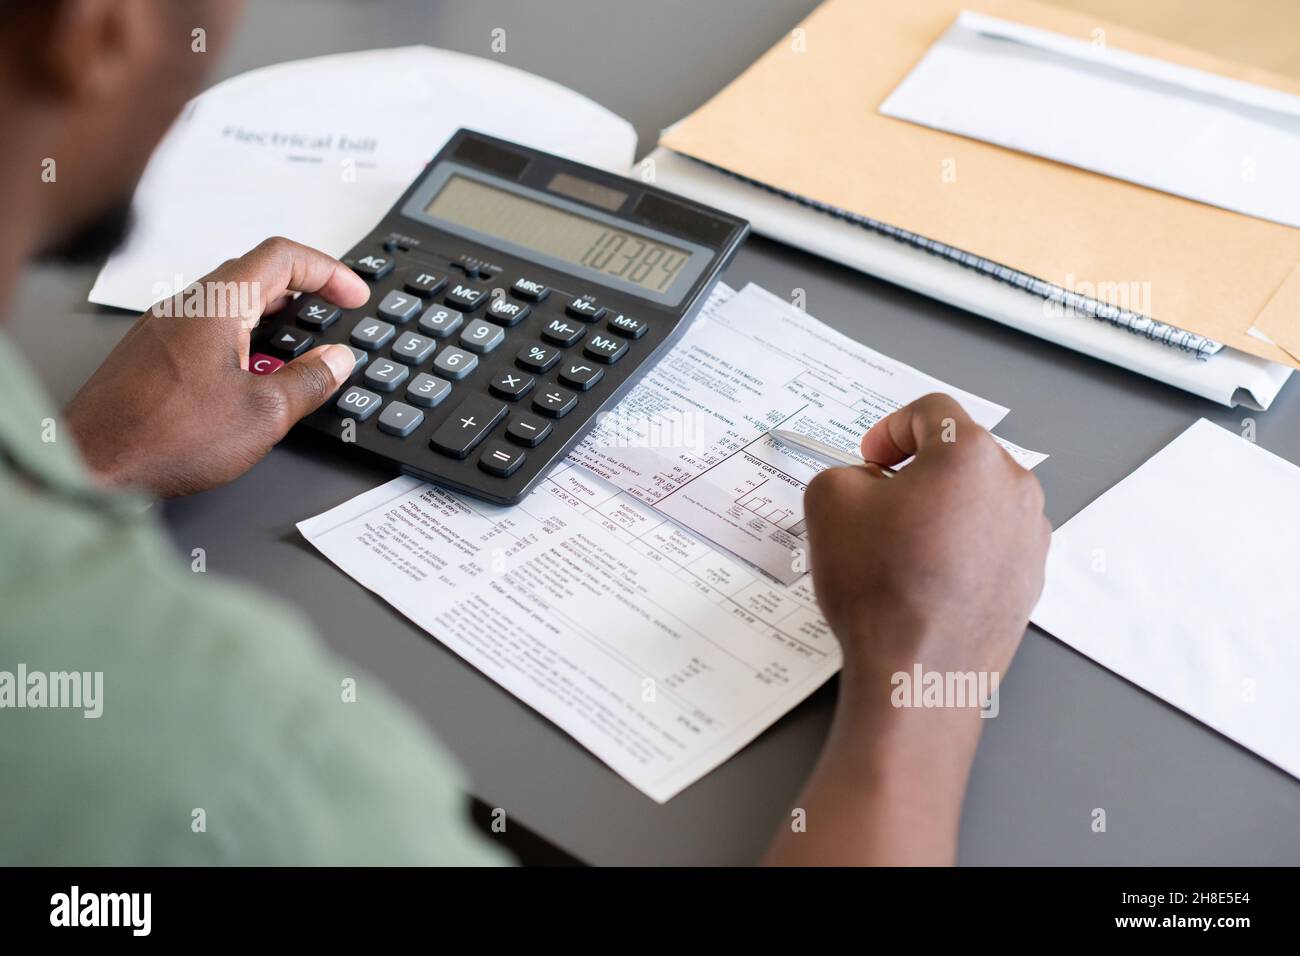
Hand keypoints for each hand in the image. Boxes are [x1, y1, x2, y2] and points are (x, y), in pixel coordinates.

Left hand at [68, 237, 367, 497]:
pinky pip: (208, 326)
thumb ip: (308, 380)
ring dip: (273, 314)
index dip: (327, 270)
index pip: (282, 256)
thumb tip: (335, 361)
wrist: (91, 465)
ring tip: (301, 346)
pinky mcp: (152, 353)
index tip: (352, 293)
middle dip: (304, 288)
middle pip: (256, 272)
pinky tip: (254, 373)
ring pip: (230, 300)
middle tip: (334, 311)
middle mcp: (185, 305)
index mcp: (216, 305)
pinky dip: (243, 335)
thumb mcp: (263, 414)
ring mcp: (164, 327)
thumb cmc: (163, 438)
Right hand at [804, 393, 1048, 684]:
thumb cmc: (882, 590)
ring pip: (978, 500)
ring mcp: (1029, 536)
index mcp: (970, 456)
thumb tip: (864, 483)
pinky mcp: (1030, 578)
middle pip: (961, 456)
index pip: (932, 412)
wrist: (918, 672)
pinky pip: (990, 543)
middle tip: (879, 500)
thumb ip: (844, 471)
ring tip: (899, 547)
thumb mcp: (828, 503)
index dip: (890, 428)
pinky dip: (959, 547)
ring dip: (940, 510)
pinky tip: (924, 578)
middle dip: (917, 471)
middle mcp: (1013, 488)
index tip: (871, 456)